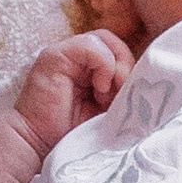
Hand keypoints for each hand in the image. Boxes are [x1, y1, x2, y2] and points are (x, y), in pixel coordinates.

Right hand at [9, 29, 133, 158]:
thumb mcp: (106, 108)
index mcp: (87, 66)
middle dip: (125, 65)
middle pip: (113, 41)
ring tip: (106, 94)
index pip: (117, 48)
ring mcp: (64, 53)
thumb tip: (145, 80)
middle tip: (119, 93)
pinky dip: (103, 65)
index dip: (128, 68)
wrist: (36, 143)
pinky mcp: (55, 56)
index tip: (125, 96)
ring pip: (104, 39)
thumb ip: (120, 90)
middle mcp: (76, 55)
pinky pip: (90, 45)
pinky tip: (99, 88)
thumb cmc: (70, 130)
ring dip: (114, 66)